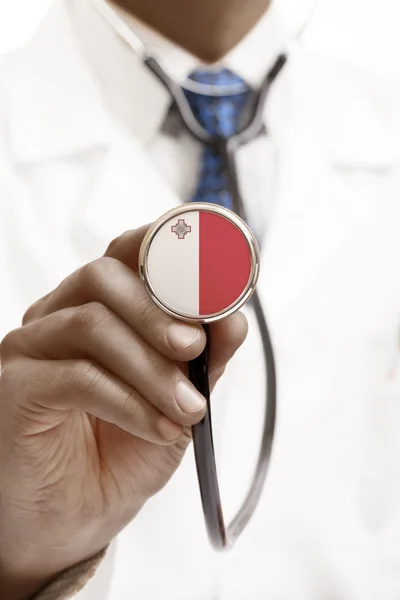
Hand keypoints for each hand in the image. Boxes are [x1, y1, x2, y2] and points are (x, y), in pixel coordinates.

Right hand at [0, 226, 247, 598]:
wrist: (73, 520)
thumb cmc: (120, 453)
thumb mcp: (177, 402)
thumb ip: (204, 360)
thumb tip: (234, 319)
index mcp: (97, 309)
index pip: (125, 255)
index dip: (167, 250)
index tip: (213, 270)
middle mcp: (58, 318)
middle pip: (103, 277)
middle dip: (159, 311)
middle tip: (197, 348)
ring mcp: (30, 350)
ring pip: (91, 324)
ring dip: (151, 367)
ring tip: (187, 408)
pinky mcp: (15, 390)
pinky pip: (75, 377)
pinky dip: (129, 401)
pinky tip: (157, 428)